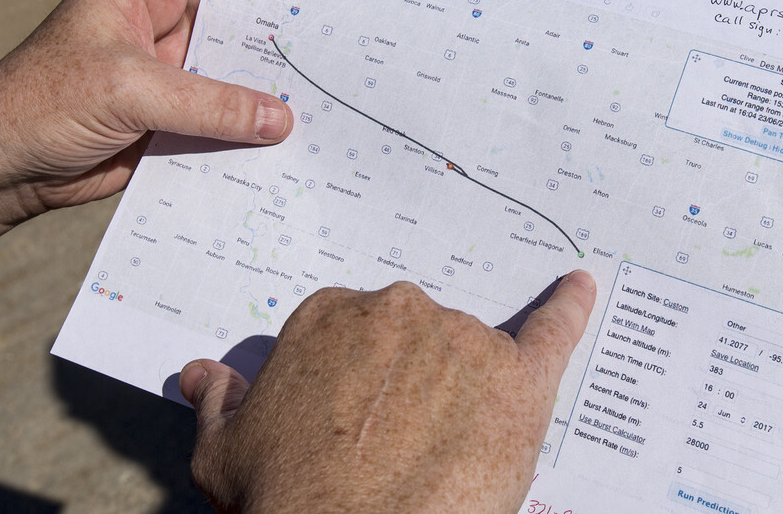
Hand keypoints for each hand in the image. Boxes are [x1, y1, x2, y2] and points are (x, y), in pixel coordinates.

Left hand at [0, 0, 339, 211]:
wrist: (1, 169)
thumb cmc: (38, 105)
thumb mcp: (127, 91)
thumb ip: (207, 103)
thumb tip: (279, 118)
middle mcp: (157, 24)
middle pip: (235, 4)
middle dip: (287, 5)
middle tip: (344, 8)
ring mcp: (165, 74)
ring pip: (233, 65)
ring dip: (272, 74)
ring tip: (330, 78)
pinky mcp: (167, 120)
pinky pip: (221, 115)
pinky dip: (251, 125)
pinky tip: (287, 137)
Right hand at [180, 270, 596, 512]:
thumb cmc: (283, 497)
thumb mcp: (224, 453)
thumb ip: (216, 402)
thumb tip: (200, 376)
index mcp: (330, 316)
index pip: (353, 332)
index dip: (357, 381)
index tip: (357, 414)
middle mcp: (397, 310)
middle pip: (414, 336)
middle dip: (408, 380)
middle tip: (396, 439)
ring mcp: (462, 339)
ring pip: (470, 354)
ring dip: (463, 387)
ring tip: (445, 449)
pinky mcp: (518, 378)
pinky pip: (553, 331)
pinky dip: (569, 310)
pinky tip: (582, 291)